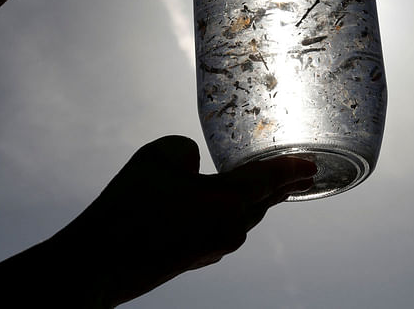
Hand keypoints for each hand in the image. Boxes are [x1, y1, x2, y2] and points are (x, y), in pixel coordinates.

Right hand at [52, 135, 316, 306]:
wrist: (100, 262)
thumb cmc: (130, 206)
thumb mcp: (160, 155)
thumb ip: (189, 150)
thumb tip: (194, 164)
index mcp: (228, 202)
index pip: (270, 179)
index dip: (293, 167)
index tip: (313, 163)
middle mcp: (230, 230)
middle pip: (263, 202)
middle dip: (282, 186)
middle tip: (301, 173)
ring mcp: (214, 248)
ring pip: (242, 218)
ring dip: (253, 201)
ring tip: (263, 186)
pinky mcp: (196, 258)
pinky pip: (222, 229)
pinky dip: (227, 214)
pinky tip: (216, 207)